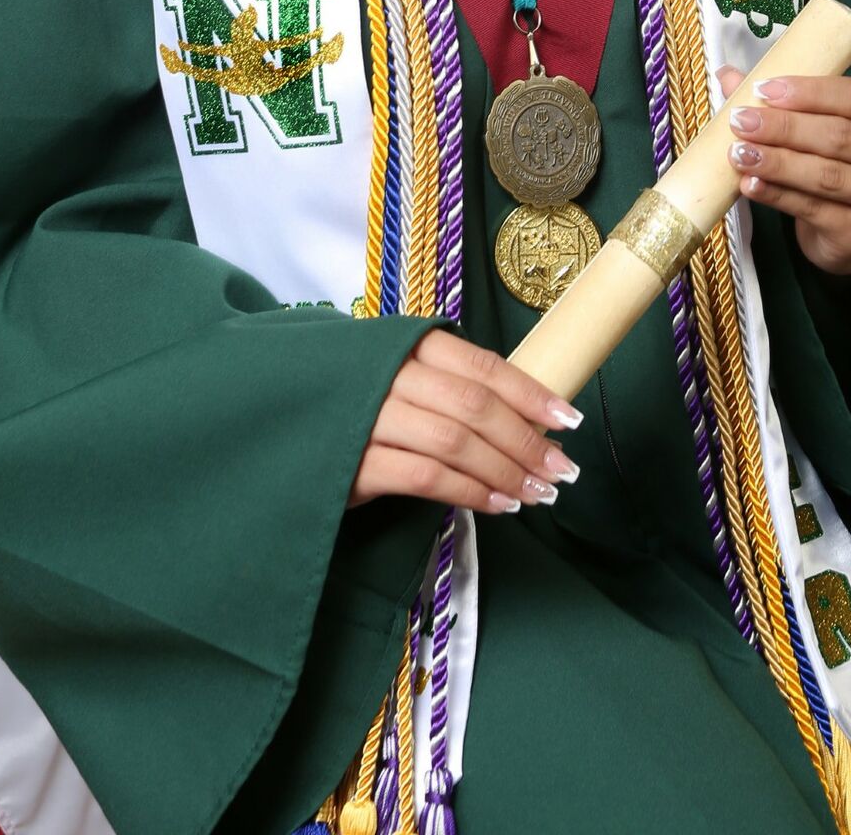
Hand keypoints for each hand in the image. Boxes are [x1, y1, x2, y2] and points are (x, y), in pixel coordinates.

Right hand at [347, 328, 582, 515]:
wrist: (282, 421)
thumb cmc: (358, 403)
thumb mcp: (403, 381)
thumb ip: (452, 388)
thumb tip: (529, 418)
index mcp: (409, 346)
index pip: (483, 367)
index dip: (531, 393)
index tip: (569, 421)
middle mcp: (390, 374)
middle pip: (475, 406)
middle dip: (526, 440)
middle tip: (561, 470)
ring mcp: (369, 415)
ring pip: (455, 442)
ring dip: (505, 471)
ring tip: (536, 494)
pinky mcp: (354, 462)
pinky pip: (426, 477)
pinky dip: (469, 492)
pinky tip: (496, 505)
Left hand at [714, 66, 850, 275]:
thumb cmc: (840, 162)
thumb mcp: (824, 125)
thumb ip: (784, 100)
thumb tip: (729, 75)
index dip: (808, 92)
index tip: (763, 89)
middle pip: (839, 136)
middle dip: (785, 127)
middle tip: (741, 121)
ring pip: (826, 175)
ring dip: (778, 162)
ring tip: (738, 153)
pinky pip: (813, 210)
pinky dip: (777, 195)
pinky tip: (750, 184)